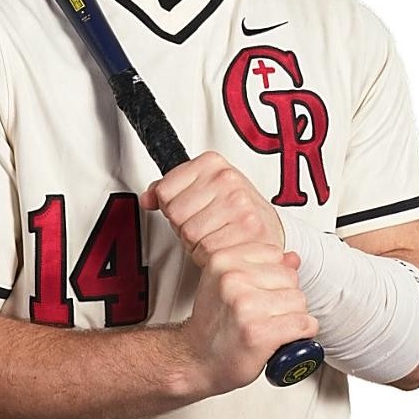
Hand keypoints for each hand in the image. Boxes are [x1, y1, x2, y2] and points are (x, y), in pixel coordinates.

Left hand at [139, 151, 283, 267]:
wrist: (271, 228)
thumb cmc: (235, 210)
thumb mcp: (202, 188)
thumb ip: (170, 190)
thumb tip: (147, 198)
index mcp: (212, 163)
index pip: (165, 190)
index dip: (172, 206)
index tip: (189, 207)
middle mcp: (227, 179)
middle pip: (176, 214)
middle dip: (184, 226)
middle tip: (204, 225)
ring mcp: (238, 203)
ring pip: (189, 233)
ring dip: (196, 242)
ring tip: (214, 234)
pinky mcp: (247, 229)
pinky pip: (207, 249)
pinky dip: (209, 255)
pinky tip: (222, 245)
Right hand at [173, 241, 319, 397]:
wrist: (197, 359)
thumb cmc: (214, 324)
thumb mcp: (229, 284)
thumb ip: (261, 267)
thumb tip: (293, 258)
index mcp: (222, 260)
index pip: (275, 254)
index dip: (273, 276)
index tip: (258, 292)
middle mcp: (232, 279)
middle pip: (290, 277)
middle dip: (285, 297)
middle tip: (263, 314)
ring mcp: (245, 306)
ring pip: (299, 301)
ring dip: (293, 317)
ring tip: (270, 326)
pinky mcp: (259, 332)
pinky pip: (303, 324)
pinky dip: (302, 334)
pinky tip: (284, 338)